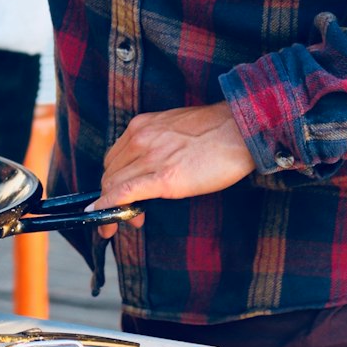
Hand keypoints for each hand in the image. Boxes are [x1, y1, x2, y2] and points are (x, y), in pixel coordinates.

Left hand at [90, 102, 254, 233]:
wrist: (240, 130)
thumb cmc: (214, 132)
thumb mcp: (173, 129)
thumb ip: (154, 144)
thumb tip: (145, 167)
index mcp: (141, 126)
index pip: (113, 158)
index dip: (113, 181)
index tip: (119, 195)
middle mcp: (140, 138)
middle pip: (110, 173)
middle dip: (112, 197)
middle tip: (129, 214)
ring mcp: (150, 157)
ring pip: (114, 185)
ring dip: (114, 207)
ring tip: (132, 220)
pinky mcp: (164, 177)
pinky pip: (125, 193)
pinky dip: (110, 207)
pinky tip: (106, 220)